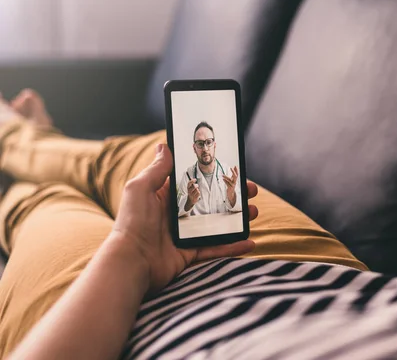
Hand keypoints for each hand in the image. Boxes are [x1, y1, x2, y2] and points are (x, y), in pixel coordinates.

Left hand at [112, 144, 258, 293]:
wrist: (130, 262)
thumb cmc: (132, 223)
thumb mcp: (140, 188)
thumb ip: (156, 169)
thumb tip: (164, 146)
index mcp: (167, 196)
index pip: (196, 181)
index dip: (215, 175)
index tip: (233, 169)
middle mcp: (178, 214)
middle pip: (212, 201)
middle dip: (233, 195)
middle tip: (251, 190)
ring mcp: (185, 234)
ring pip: (218, 224)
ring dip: (238, 218)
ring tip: (254, 212)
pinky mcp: (190, 253)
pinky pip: (216, 249)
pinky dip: (233, 246)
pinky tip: (249, 242)